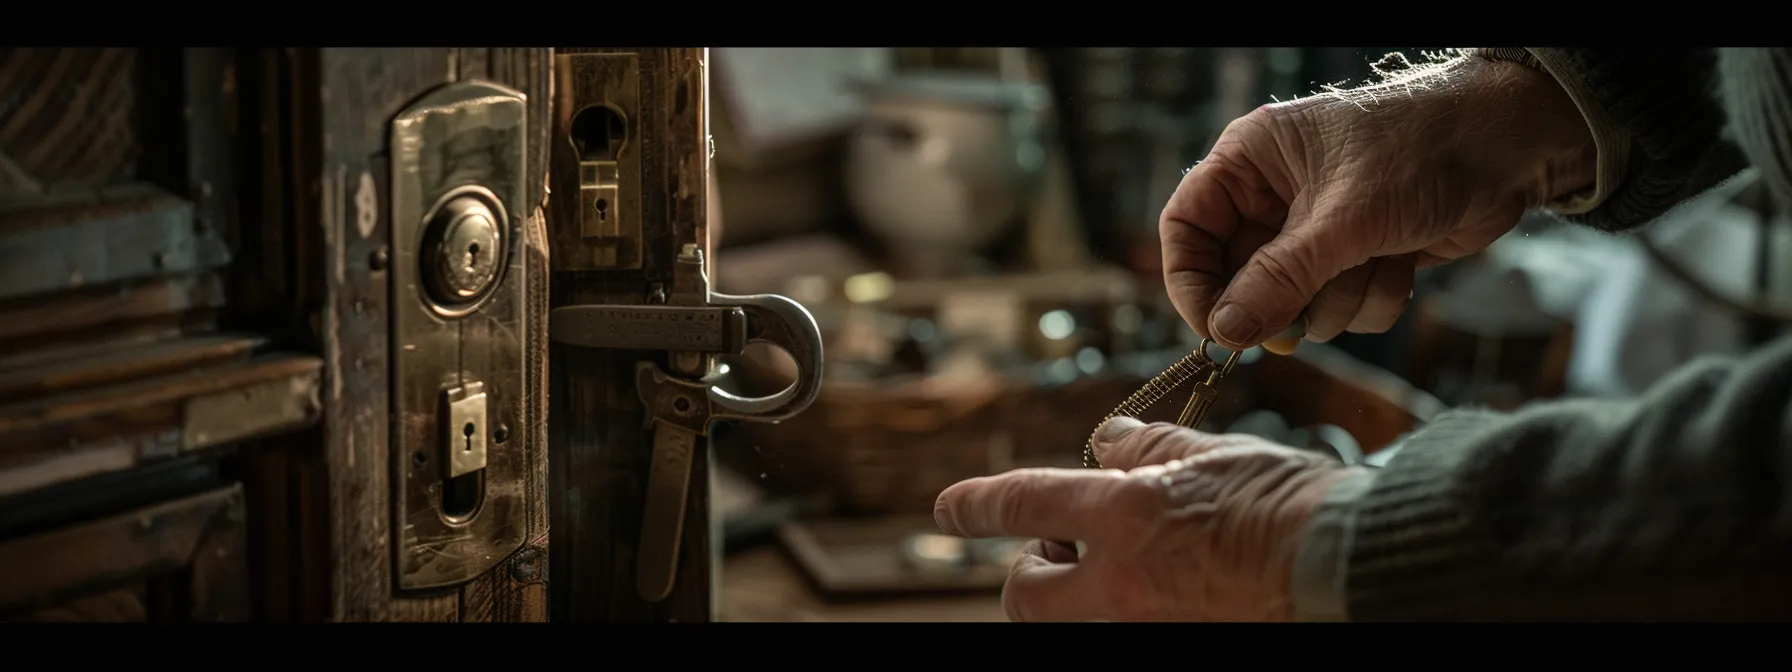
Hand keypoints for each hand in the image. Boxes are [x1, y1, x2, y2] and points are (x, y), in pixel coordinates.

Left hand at [932, 417, 1355, 621]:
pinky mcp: (1176, 640)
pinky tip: (1176, 579)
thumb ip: (1149, 448)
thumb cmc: (1297, 504)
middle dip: (1027, 573)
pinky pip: (1128, 623)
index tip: (948, 507)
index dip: (976, 503)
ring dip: (1080, 591)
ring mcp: (1149, 622)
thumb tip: (1107, 443)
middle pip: (1026, 593)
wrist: (1355, 570)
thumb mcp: (1216, 453)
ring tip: (1127, 563)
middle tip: (1057, 550)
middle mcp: (1124, 581)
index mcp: (1126, 515)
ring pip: (1074, 618)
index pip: (1023, 504)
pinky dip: (1134, 601)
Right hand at [1161, 54, 1597, 351]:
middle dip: (1282, 300)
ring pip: (1294, 303)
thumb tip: (1224, 333)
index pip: (1186, 227)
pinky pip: (1340, 308)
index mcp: (1250, 161)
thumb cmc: (1420, 152)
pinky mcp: (1357, 257)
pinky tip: (1403, 261)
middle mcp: (1274, 195)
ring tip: (1378, 258)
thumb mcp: (1340, 220)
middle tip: (1306, 311)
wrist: (1510, 147)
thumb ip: (1277, 280)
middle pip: (1239, 277)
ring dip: (1339, 298)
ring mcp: (1316, 230)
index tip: (1216, 330)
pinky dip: (1372, 298)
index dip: (1191, 282)